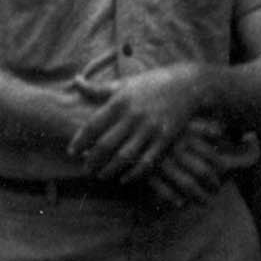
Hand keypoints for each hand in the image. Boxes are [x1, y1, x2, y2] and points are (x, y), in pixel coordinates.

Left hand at [69, 66, 204, 179]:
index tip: (71, 152)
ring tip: (102, 175)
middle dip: (92, 160)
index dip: (80, 141)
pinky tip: (125, 178)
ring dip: (110, 169)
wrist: (188, 84)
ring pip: (124, 156)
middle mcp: (133, 116)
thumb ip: (99, 88)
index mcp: (120, 101)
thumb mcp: (125, 83)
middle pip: (105, 144)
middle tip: (85, 169)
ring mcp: (150, 128)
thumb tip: (76, 81)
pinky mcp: (165, 138)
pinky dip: (134, 173)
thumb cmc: (152, 83)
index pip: (93, 125)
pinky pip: (146, 161)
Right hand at [142, 117, 232, 208]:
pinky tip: (181, 204)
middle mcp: (175, 147)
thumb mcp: (175, 119)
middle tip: (217, 190)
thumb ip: (198, 124)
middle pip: (203, 171)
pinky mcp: (145, 171)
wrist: (117, 126)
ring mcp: (161, 161)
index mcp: (184, 133)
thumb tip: (221, 130)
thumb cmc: (152, 121)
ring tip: (206, 203)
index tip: (225, 172)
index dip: (220, 165)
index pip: (209, 153)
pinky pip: (163, 190)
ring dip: (199, 196)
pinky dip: (173, 198)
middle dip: (213, 184)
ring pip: (187, 183)